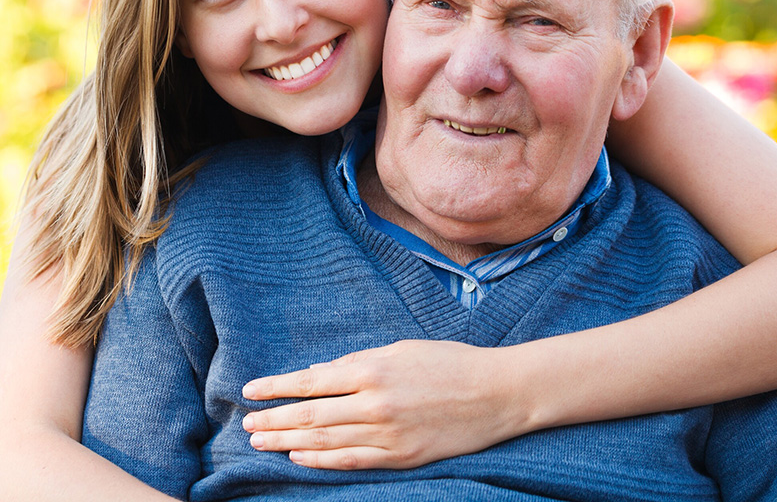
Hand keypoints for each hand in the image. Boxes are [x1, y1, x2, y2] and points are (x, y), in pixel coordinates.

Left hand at [241, 339, 531, 469]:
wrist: (495, 393)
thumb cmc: (449, 361)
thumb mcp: (401, 349)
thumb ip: (359, 361)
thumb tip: (321, 373)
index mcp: (373, 369)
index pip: (312, 381)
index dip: (277, 387)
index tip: (251, 390)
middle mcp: (374, 403)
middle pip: (311, 415)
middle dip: (274, 418)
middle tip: (246, 424)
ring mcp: (387, 434)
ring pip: (325, 441)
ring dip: (288, 441)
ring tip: (260, 441)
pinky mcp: (401, 457)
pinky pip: (352, 461)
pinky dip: (320, 461)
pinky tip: (299, 458)